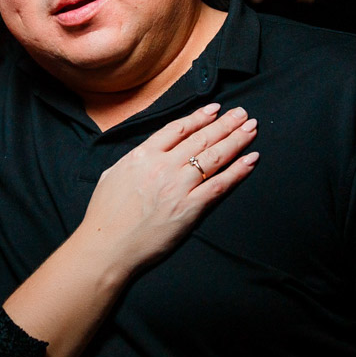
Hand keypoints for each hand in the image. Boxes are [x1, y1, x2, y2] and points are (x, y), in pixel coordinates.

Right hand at [77, 103, 257, 276]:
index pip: (177, 129)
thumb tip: (147, 152)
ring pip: (214, 157)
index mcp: (142, 155)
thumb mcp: (111, 175)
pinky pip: (219, 184)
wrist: (106, 247)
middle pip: (201, 139)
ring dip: (236, 140)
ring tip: (251, 128)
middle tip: (242, 113)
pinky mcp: (189, 208)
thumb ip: (134, 160)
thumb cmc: (104, 216)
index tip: (215, 109)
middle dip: (225, 124)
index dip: (199, 117)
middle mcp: (163, 166)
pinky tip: (251, 159)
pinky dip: (238, 170)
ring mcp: (178, 187)